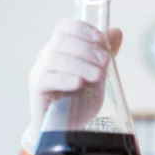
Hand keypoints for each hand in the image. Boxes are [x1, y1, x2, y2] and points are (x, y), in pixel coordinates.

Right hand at [20, 19, 122, 154]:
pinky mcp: (38, 90)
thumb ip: (104, 54)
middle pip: (62, 41)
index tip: (100, 39)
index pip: (65, 27)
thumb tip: (116, 31)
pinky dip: (65, 79)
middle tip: (105, 62)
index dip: (82, 29)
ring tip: (97, 75)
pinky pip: (47, 79)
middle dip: (87, 49)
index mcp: (61, 48)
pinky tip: (79, 83)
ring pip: (55, 59)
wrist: (67, 128)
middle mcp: (47, 56)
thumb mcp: (97, 75)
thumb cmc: (79, 99)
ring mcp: (40, 72)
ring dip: (80, 64)